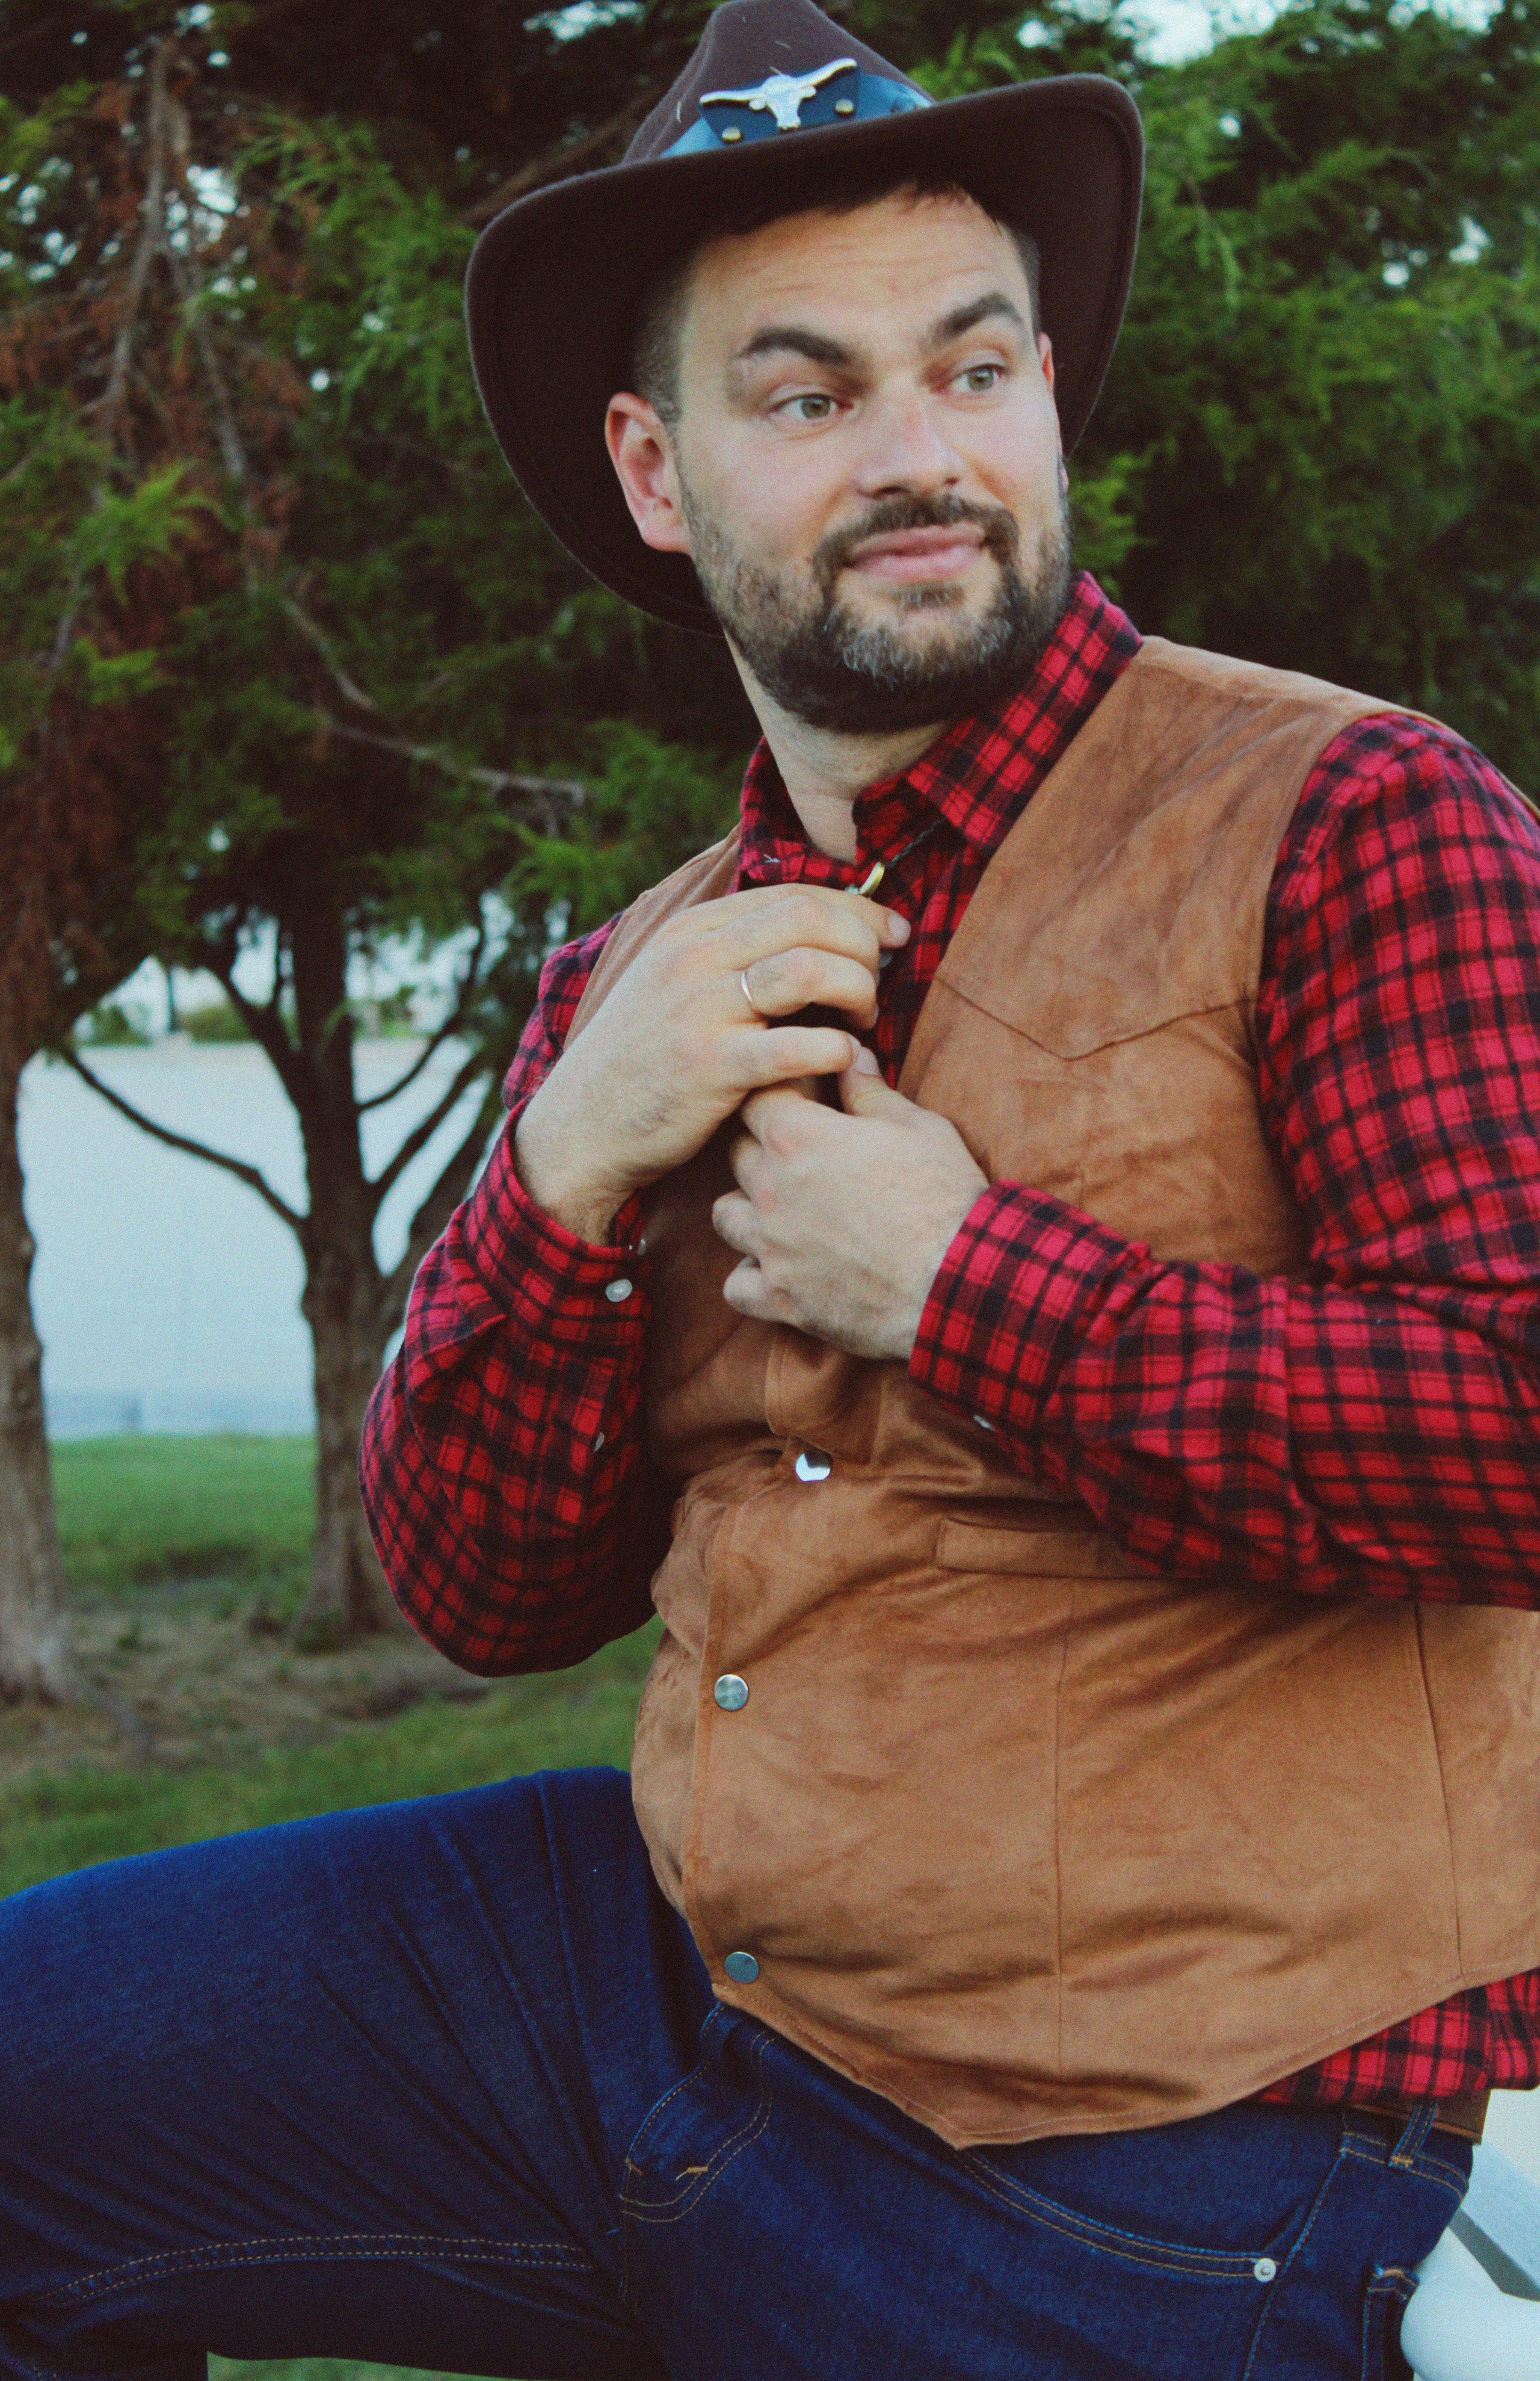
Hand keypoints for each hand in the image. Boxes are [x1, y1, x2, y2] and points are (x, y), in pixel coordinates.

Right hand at [515, 886, 909, 1240]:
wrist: (584, 1127)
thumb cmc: (646, 1060)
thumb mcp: (675, 985)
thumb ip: (733, 954)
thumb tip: (816, 932)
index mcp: (692, 930)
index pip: (795, 895)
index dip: (858, 910)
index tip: (894, 935)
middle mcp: (695, 957)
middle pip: (811, 919)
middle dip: (865, 947)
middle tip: (878, 987)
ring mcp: (701, 1009)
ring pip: (811, 968)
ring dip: (858, 991)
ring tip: (862, 1023)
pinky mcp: (711, 1066)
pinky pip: (798, 1045)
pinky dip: (839, 1050)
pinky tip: (846, 1063)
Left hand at [711, 1048, 987, 1360]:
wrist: (956, 1280)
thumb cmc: (943, 1196)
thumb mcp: (918, 1128)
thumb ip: (871, 1092)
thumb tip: (852, 1056)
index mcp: (798, 1136)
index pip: (756, 1097)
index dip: (780, 1097)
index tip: (805, 1105)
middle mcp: (771, 1188)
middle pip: (737, 1153)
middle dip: (764, 1150)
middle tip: (804, 1160)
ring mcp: (770, 1245)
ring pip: (725, 1216)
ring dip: (748, 1211)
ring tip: (783, 1216)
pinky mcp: (779, 1297)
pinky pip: (736, 1286)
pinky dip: (752, 1279)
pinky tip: (781, 1271)